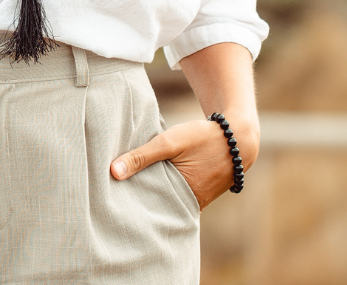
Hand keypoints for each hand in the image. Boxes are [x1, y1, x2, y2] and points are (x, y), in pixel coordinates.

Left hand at [110, 117, 257, 209]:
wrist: (236, 138)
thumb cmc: (201, 139)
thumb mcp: (169, 143)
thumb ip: (142, 156)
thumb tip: (113, 171)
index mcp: (182, 199)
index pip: (148, 208)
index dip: (130, 203)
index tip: (110, 201)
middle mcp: (189, 206)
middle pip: (156, 205)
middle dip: (138, 200)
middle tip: (112, 196)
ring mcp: (194, 201)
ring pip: (165, 199)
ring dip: (150, 192)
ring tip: (124, 188)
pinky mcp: (197, 192)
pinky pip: (175, 193)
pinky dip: (163, 187)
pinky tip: (147, 179)